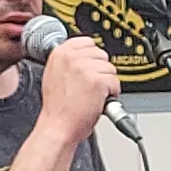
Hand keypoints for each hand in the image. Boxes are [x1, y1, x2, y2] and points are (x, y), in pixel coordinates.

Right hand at [37, 25, 122, 140]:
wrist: (58, 127)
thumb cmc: (58, 108)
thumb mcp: (54, 75)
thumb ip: (68, 62)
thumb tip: (84, 55)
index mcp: (60, 53)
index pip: (88, 42)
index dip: (93, 58)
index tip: (90, 69)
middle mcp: (72, 57)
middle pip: (102, 55)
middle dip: (100, 71)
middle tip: (89, 87)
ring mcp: (85, 68)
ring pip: (110, 69)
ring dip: (106, 83)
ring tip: (92, 96)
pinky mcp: (98, 81)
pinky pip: (115, 83)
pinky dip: (112, 94)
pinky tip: (98, 101)